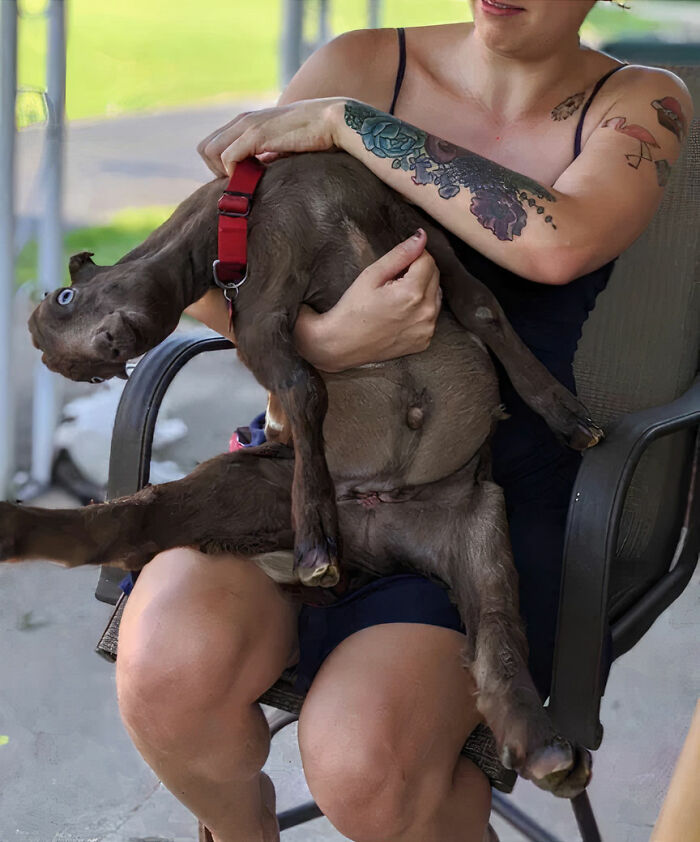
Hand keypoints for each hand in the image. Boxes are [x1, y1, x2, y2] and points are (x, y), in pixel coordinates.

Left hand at [197, 98, 345, 176]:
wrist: (334, 122)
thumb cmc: (315, 137)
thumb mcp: (282, 147)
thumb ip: (266, 157)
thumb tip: (257, 175)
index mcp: (248, 122)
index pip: (213, 144)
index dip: (220, 166)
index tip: (239, 179)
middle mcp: (243, 120)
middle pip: (205, 148)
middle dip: (216, 170)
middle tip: (239, 183)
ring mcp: (248, 125)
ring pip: (210, 152)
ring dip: (223, 172)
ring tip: (246, 181)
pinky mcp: (257, 134)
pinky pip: (228, 157)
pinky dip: (234, 173)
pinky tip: (253, 177)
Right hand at [294, 228, 441, 371]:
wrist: (342, 345)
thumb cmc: (352, 309)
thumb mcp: (372, 275)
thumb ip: (400, 254)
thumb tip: (421, 237)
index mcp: (413, 293)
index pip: (427, 260)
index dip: (412, 257)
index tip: (395, 266)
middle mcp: (426, 312)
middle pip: (435, 276)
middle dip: (418, 272)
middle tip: (393, 281)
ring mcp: (427, 329)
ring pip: (436, 296)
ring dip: (422, 290)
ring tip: (396, 298)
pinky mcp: (424, 341)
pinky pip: (430, 316)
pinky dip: (421, 310)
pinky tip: (400, 314)